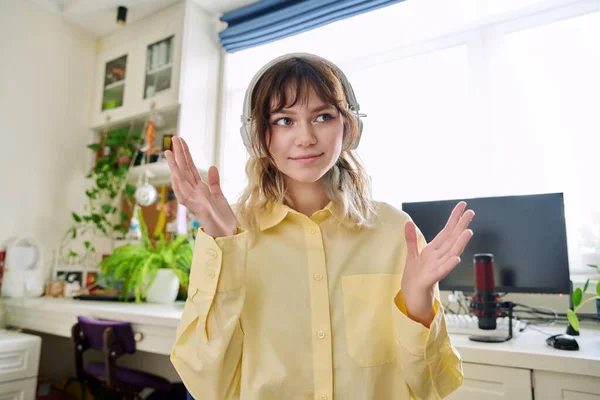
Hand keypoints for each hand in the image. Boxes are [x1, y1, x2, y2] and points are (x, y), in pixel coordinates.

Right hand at [164, 137, 236, 237]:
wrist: (228, 233)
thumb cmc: (222, 217)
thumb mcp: (219, 195)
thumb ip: (213, 182)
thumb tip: (211, 167)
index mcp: (199, 189)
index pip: (190, 168)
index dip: (186, 155)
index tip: (181, 141)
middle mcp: (194, 193)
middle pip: (185, 170)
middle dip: (179, 154)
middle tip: (174, 138)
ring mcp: (195, 201)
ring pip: (182, 181)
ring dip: (175, 167)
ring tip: (169, 153)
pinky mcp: (199, 209)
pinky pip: (187, 196)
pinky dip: (181, 187)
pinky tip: (176, 176)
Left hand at [401, 201, 474, 326]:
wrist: (412, 301)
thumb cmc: (414, 279)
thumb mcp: (411, 256)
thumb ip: (411, 239)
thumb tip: (408, 221)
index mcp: (433, 251)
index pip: (446, 232)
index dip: (454, 219)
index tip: (462, 206)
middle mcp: (438, 258)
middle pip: (451, 240)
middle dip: (460, 226)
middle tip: (471, 212)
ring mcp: (436, 269)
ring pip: (449, 254)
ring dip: (459, 243)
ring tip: (468, 231)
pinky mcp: (429, 280)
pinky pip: (440, 272)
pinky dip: (448, 265)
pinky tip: (456, 259)